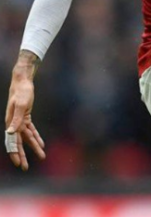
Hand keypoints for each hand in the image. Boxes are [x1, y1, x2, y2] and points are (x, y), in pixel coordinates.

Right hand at [5, 51, 44, 169]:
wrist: (23, 82)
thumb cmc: (21, 92)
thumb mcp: (20, 105)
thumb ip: (16, 119)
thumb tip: (11, 132)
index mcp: (10, 123)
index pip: (12, 142)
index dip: (15, 153)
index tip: (18, 163)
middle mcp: (14, 124)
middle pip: (19, 143)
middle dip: (22, 155)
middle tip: (26, 167)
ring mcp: (20, 121)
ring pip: (27, 137)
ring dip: (33, 147)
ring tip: (41, 157)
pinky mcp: (26, 117)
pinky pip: (31, 130)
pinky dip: (36, 137)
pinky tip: (41, 144)